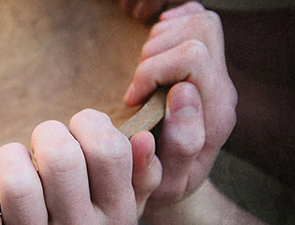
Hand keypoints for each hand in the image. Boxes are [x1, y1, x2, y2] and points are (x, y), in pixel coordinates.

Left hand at [0, 109, 161, 223]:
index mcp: (114, 215)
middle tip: (43, 147)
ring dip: (10, 158)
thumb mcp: (120, 214)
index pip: (108, 150)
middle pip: (60, 157)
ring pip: (16, 180)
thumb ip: (138, 179)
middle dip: (47, 135)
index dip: (89, 123)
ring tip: (16, 165)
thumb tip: (143, 137)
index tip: (77, 132)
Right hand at [122, 2, 236, 218]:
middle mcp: (222, 91)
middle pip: (199, 32)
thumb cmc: (159, 182)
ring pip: (196, 21)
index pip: (192, 57)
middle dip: (154, 54)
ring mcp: (216, 74)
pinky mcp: (206, 63)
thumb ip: (176, 147)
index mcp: (215, 116)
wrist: (171, 180)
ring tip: (142, 77)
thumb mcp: (161, 182)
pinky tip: (154, 52)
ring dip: (158, 44)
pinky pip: (196, 18)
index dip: (150, 72)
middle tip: (137, 86)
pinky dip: (170, 26)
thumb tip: (181, 94)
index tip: (131, 101)